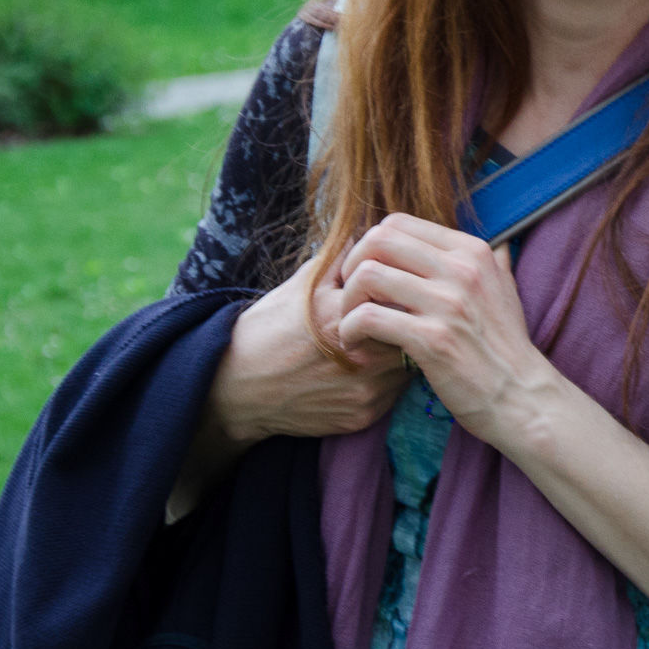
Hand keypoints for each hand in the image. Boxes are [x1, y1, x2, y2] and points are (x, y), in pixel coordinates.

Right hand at [207, 252, 409, 443]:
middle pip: (411, 332)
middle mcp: (359, 356)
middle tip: (399, 317)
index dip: (402, 294)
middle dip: (407, 323)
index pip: (401, 297)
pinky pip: (395, 393)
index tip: (398, 292)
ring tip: (380, 344)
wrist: (236, 387)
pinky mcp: (363, 415)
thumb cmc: (269, 328)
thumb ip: (344, 259)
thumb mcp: (303, 284)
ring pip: (408, 365)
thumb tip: (376, 234)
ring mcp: (364, 390)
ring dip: (402, 353)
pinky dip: (388, 380)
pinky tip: (368, 369)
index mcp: (343, 316)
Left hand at [335, 212, 557, 443]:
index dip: (370, 246)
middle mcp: (462, 269)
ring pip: (368, 275)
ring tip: (351, 324)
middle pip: (378, 240)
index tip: (367, 274)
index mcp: (473, 252)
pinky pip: (369, 317)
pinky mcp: (433, 340)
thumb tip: (491, 242)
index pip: (399, 223)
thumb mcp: (505, 289)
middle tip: (352, 296)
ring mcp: (448, 303)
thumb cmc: (505, 346)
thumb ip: (492, 261)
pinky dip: (350, 330)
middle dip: (352, 266)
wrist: (520, 395)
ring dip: (346, 301)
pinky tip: (356, 344)